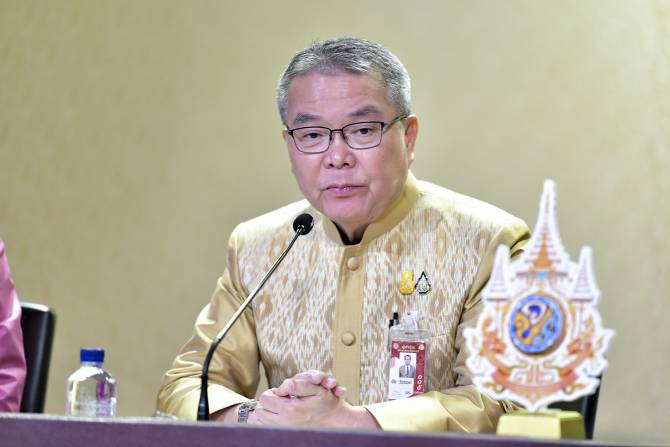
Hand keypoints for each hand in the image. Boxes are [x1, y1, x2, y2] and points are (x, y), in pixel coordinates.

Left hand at [252, 371, 378, 428]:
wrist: (335, 422)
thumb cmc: (327, 404)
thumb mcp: (316, 388)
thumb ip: (297, 385)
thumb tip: (282, 387)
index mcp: (290, 409)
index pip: (265, 398)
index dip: (273, 392)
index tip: (282, 393)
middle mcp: (284, 422)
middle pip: (260, 411)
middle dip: (268, 402)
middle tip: (280, 400)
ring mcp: (285, 431)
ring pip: (262, 421)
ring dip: (268, 412)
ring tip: (281, 408)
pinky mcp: (286, 435)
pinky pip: (268, 428)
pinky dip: (270, 421)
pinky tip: (280, 416)